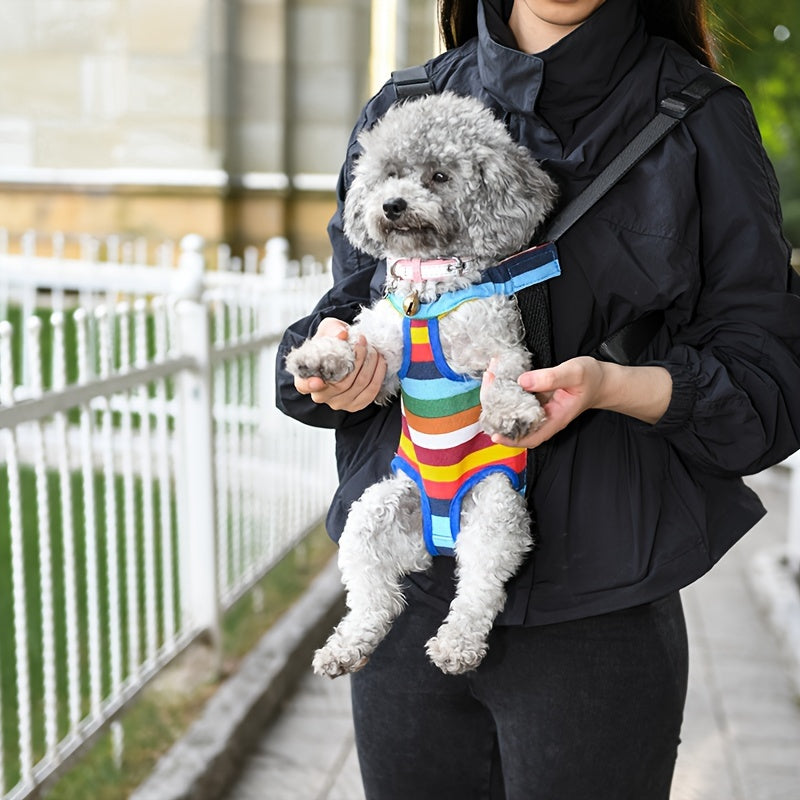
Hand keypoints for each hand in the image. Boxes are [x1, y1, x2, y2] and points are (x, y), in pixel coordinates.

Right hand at [293, 318, 387, 411]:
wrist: (343, 350)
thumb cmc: (331, 342)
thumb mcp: (328, 329)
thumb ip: (332, 329)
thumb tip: (341, 334)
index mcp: (305, 378)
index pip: (303, 385)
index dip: (310, 385)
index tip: (318, 381)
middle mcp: (320, 395)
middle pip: (340, 384)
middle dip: (356, 360)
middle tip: (362, 342)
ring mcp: (338, 402)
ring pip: (358, 386)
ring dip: (370, 365)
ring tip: (372, 349)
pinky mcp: (355, 405)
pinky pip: (370, 392)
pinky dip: (378, 375)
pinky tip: (380, 361)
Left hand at [483, 356, 671, 447]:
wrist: (599, 380)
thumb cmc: (590, 379)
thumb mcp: (574, 373)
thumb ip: (550, 378)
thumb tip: (522, 381)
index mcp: (554, 419)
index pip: (530, 438)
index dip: (511, 440)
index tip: (495, 434)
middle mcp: (542, 418)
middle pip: (514, 422)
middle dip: (497, 406)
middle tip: (489, 382)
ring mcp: (537, 409)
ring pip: (511, 409)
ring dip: (497, 394)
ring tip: (490, 374)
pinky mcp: (533, 398)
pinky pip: (515, 397)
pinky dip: (504, 387)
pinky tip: (499, 373)